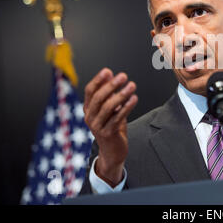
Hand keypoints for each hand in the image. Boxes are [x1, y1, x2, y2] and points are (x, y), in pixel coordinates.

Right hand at [83, 68, 137, 186]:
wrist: (113, 152)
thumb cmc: (112, 126)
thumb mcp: (109, 109)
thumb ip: (109, 93)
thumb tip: (110, 74)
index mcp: (88, 109)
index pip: (89, 91)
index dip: (98, 80)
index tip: (108, 71)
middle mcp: (90, 117)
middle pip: (99, 98)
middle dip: (111, 85)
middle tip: (123, 76)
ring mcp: (97, 126)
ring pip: (108, 108)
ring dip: (121, 95)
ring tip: (132, 85)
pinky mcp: (108, 134)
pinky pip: (118, 118)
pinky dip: (127, 107)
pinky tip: (134, 99)